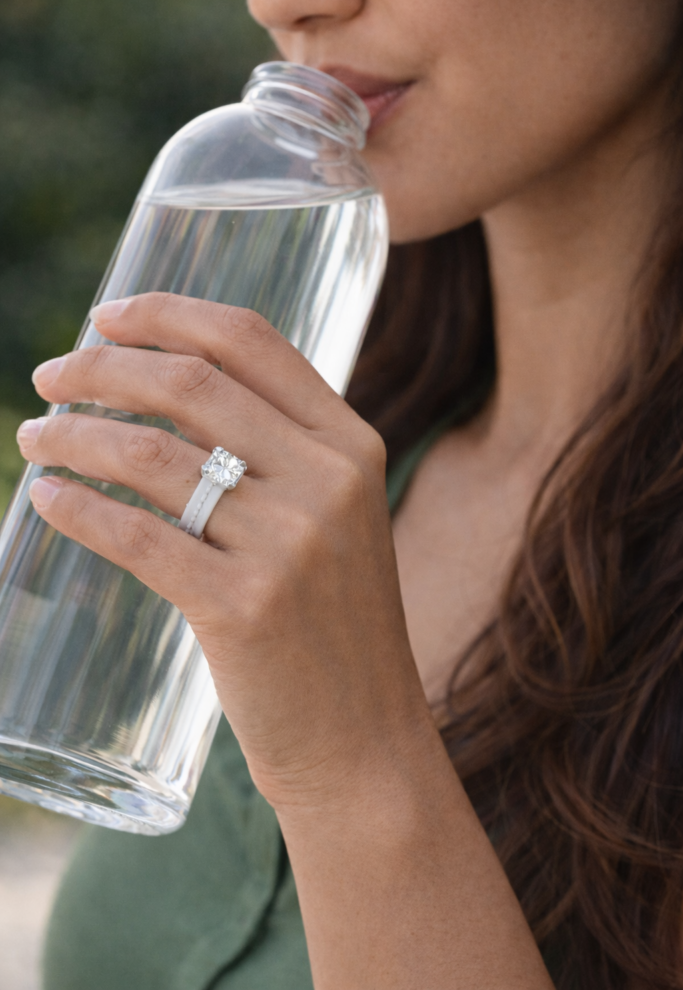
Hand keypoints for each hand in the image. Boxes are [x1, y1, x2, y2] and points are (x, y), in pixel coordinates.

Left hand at [18, 294, 432, 811]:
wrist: (365, 742)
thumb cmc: (335, 629)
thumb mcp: (332, 522)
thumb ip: (274, 458)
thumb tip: (163, 403)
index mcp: (352, 445)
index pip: (251, 340)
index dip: (168, 314)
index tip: (106, 315)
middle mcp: (328, 480)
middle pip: (191, 385)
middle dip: (102, 367)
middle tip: (50, 378)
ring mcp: (289, 544)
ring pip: (153, 456)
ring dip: (75, 435)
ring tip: (36, 437)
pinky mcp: (243, 608)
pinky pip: (138, 535)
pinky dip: (79, 507)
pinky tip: (47, 498)